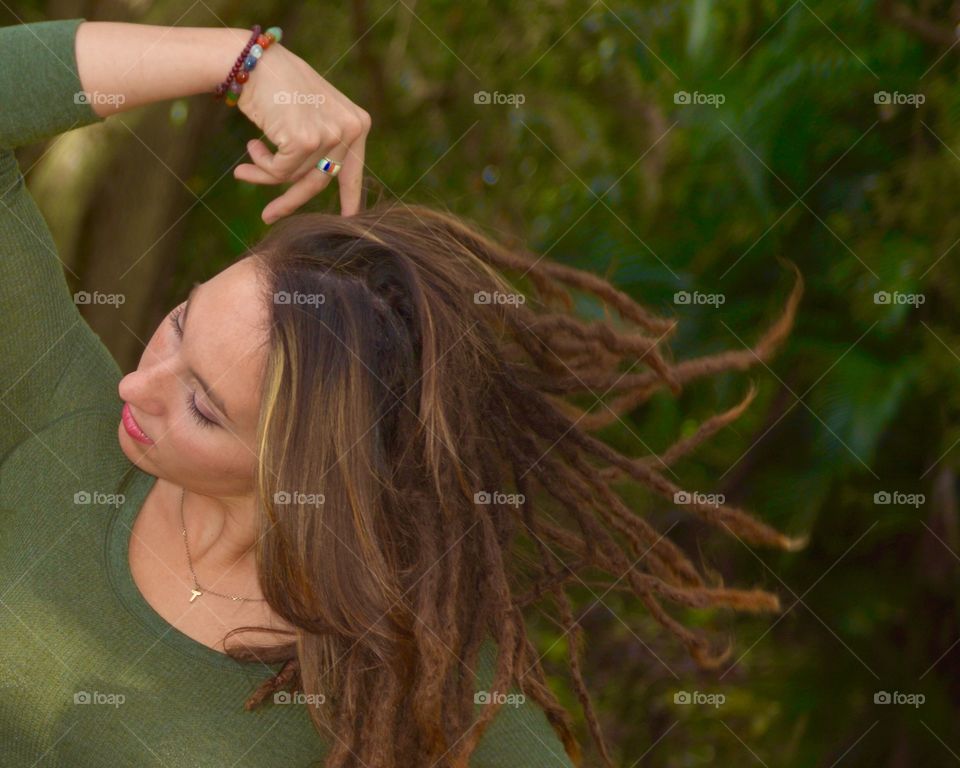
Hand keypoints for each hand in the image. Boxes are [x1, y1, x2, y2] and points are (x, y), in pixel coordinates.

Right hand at [232, 42, 370, 220]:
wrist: (254, 61)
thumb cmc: (278, 86)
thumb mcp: (313, 113)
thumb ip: (323, 144)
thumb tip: (317, 181)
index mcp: (358, 123)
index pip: (353, 169)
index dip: (351, 197)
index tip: (349, 219)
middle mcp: (350, 129)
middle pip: (320, 180)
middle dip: (291, 201)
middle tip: (268, 216)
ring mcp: (330, 135)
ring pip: (295, 177)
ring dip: (265, 176)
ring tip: (242, 171)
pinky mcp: (306, 141)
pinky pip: (279, 172)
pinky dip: (260, 166)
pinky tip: (250, 146)